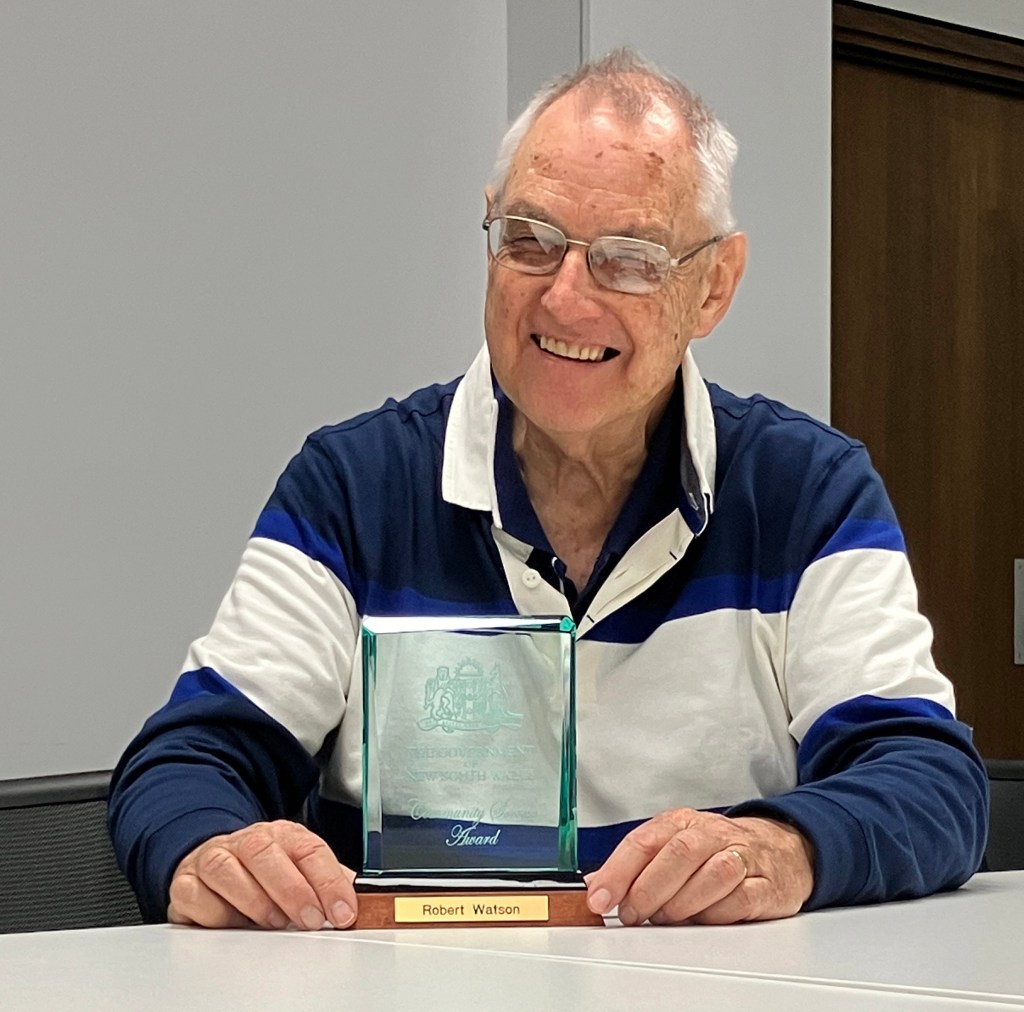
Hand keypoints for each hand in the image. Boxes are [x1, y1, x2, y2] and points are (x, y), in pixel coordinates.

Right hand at [168, 820, 357, 929]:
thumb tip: (360, 900)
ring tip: (274, 922)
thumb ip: (329, 882)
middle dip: (292, 889)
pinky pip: (195, 895)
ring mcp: (213, 859)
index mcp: (283, 836)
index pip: (309, 849)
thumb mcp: (301, 871)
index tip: (343, 912)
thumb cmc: (264, 869)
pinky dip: (216, 913)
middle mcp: (247, 842)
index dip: (329, 881)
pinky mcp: (186, 883)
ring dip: (254, 900)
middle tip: (310, 919)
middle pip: (266, 852)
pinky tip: (233, 923)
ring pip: (227, 869)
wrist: (212, 859)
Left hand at [585, 809, 813, 925]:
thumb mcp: (673, 845)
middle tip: (632, 914)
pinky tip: (702, 919)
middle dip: (648, 888)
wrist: (781, 848)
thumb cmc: (717, 849)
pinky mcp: (766, 885)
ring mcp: (743, 857)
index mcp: (682, 822)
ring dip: (682, 903)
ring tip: (664, 918)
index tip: (599, 897)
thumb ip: (636, 864)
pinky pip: (742, 898)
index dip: (618, 871)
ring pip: (713, 874)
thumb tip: (595, 883)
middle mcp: (712, 834)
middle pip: (678, 854)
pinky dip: (717, 913)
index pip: (644, 840)